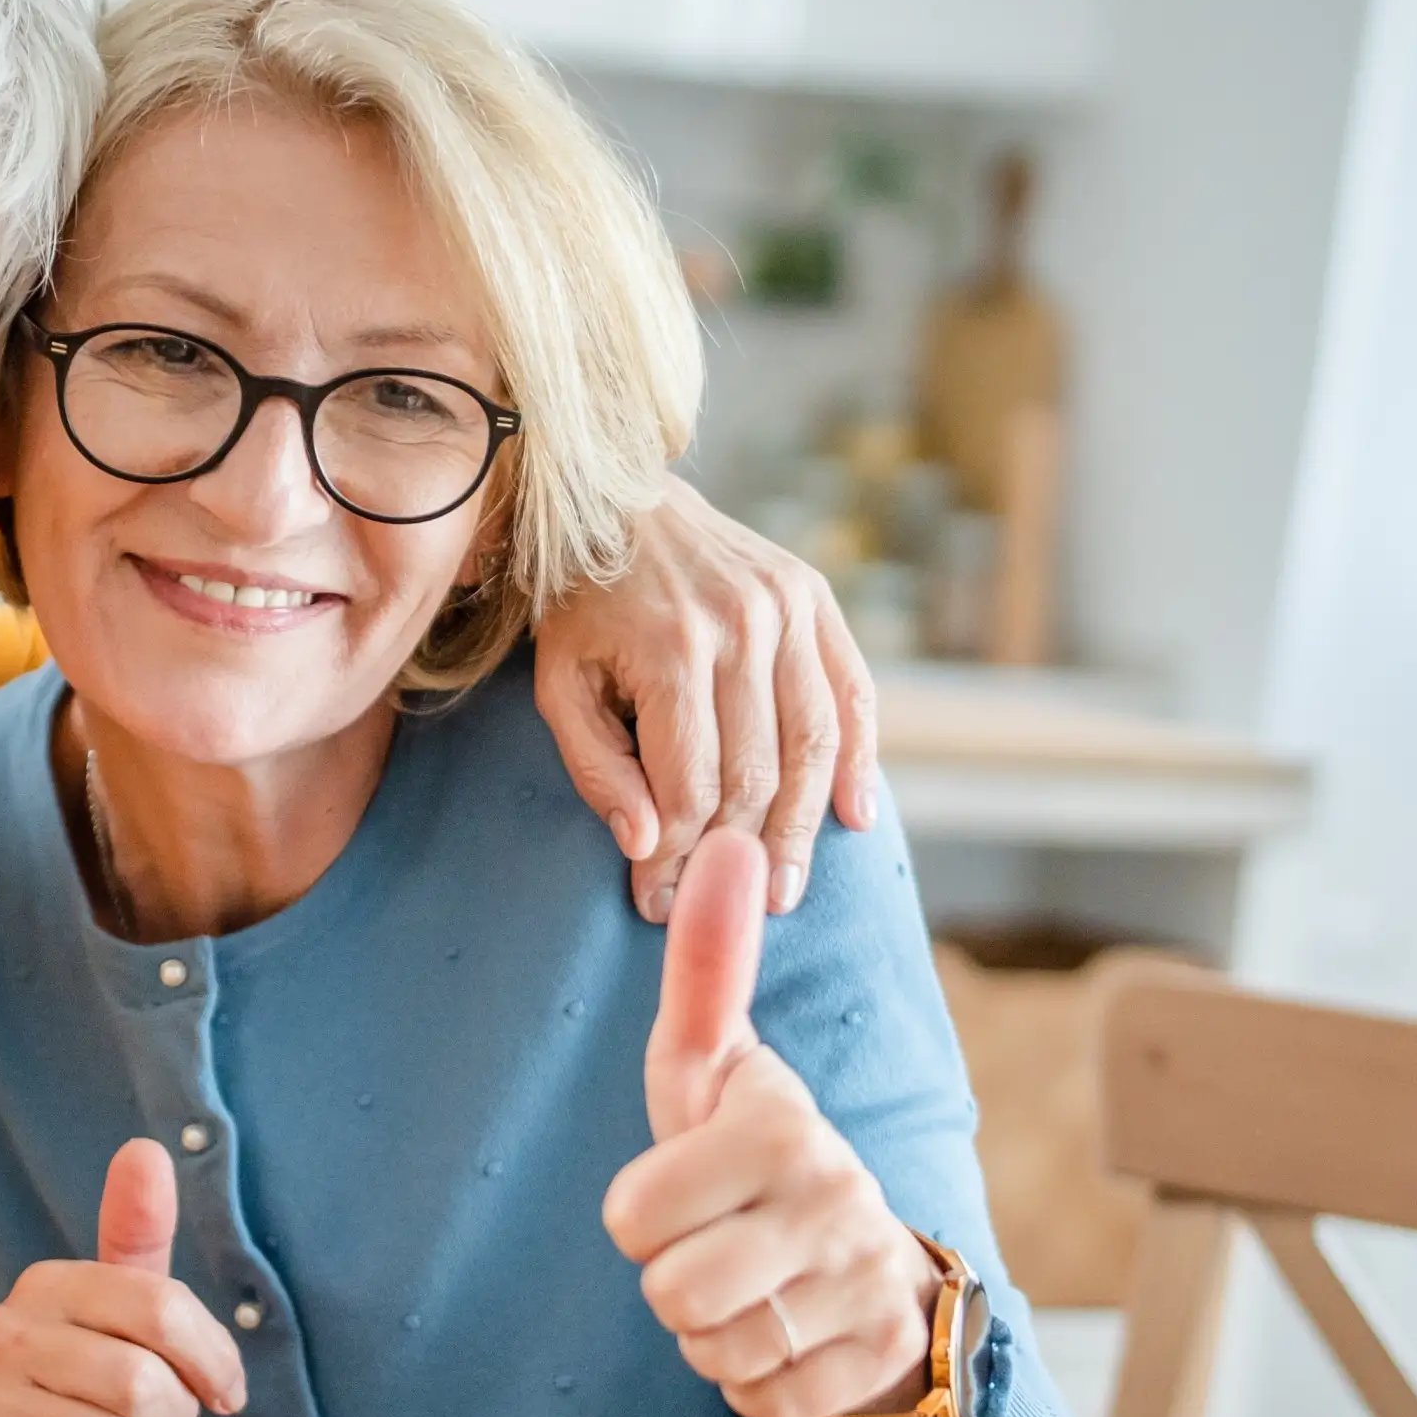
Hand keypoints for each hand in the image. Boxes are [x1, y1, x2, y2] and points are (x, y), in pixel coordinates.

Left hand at [530, 476, 881, 924]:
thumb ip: (596, 768)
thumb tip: (647, 845)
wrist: (619, 502)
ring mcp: (788, 607)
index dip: (681, 858)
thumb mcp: (559, 686)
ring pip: (813, 744)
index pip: (693, 786)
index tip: (661, 904)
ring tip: (784, 889)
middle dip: (740, 856)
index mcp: (670, 647)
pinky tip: (853, 815)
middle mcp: (740, 625)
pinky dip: (857, 759)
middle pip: (758, 774)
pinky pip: (852, 693)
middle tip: (728, 914)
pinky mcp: (815, 598)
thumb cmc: (581, 609)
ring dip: (802, 828)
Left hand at [602, 834, 942, 1416]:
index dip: (643, 1216)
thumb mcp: (720, 1071)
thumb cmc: (760, 1162)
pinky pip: (761, 1402)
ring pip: (713, 1350)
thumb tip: (724, 844)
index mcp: (780, 1126)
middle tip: (722, 1248)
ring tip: (756, 1288)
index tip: (692, 1191)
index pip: (631, 1216)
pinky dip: (761, 1382)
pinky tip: (792, 1335)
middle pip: (667, 1293)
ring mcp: (863, 1287)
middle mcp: (835, 1199)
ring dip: (716, 1335)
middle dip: (677, 1283)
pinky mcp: (877, 1362)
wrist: (879, 1277)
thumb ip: (707, 969)